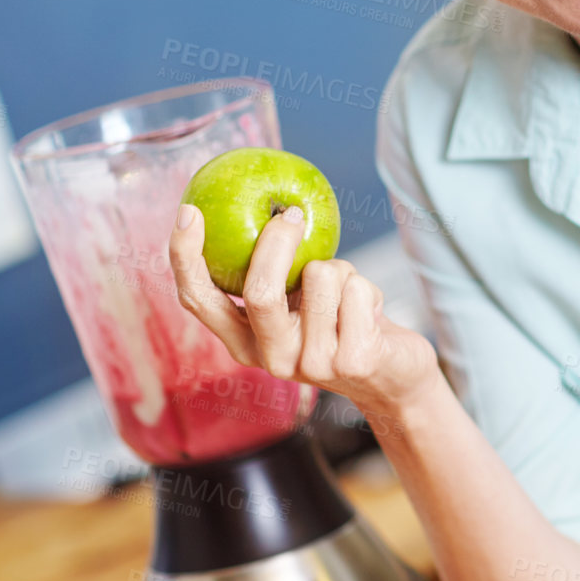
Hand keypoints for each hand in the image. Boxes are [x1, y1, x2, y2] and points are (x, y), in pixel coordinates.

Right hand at [169, 202, 439, 415]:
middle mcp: (271, 359)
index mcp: (245, 343)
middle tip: (292, 213)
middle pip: (260, 291)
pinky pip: (356, 289)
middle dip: (277, 242)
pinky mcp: (354, 362)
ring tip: (347, 294)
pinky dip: (367, 285)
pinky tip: (370, 312)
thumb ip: (275, 272)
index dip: (186, 258)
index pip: (200, 301)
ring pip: (320, 277)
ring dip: (340, 268)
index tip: (188, 212)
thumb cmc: (339, 324)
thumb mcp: (299, 301)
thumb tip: (263, 204)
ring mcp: (313, 365)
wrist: (393, 376)